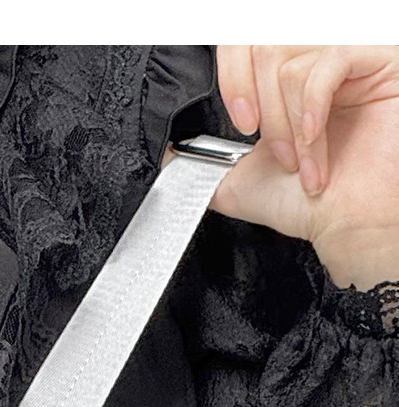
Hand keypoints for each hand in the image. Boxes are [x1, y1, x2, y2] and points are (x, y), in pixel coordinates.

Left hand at [207, 46, 398, 286]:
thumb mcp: (242, 182)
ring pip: (289, 63)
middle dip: (263, 112)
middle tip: (278, 155)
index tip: (241, 124)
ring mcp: (347, 57)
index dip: (233, 76)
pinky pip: (328, 63)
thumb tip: (170, 153)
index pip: (248, 41)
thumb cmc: (313, 204)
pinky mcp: (376, 60)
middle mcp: (317, 62)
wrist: (351, 224)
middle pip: (265, 49)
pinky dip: (311, 109)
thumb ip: (207, 163)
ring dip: (288, 125)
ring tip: (304, 162)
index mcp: (288, 79)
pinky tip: (314, 139)